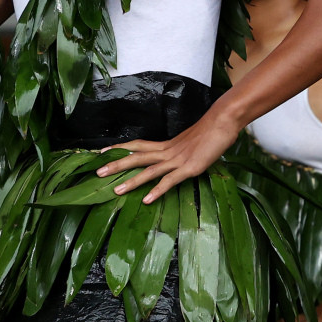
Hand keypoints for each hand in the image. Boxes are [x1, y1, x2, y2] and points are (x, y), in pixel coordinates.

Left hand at [97, 109, 240, 203]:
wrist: (223, 122)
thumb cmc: (211, 130)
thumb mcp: (192, 142)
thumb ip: (182, 150)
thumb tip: (178, 155)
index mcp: (167, 145)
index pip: (138, 145)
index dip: (120, 149)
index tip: (102, 153)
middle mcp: (168, 151)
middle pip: (137, 157)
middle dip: (116, 165)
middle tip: (98, 173)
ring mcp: (178, 160)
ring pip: (149, 170)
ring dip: (131, 181)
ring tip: (116, 191)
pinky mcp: (189, 168)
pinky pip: (169, 181)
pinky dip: (157, 190)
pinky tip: (147, 199)